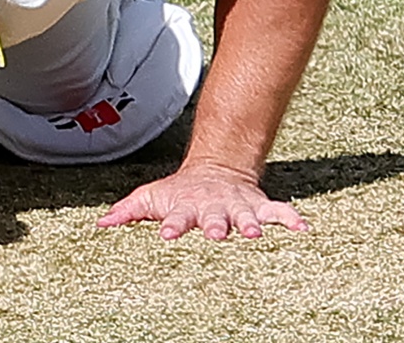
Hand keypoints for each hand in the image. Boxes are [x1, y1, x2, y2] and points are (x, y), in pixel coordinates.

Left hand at [97, 162, 306, 239]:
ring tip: (256, 235)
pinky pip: (278, 214)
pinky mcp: (258, 207)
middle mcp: (214, 208)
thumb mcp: (152, 198)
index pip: (178, 218)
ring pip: (246, 217)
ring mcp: (237, 207)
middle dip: (216, 227)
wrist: (216, 167)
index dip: (173, 226)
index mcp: (187, 208)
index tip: (168, 235)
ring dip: (250, 226)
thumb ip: (128, 211)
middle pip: (215, 219)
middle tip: (217, 235)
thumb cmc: (179, 192)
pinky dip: (291, 220)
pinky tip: (303, 229)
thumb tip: (101, 223)